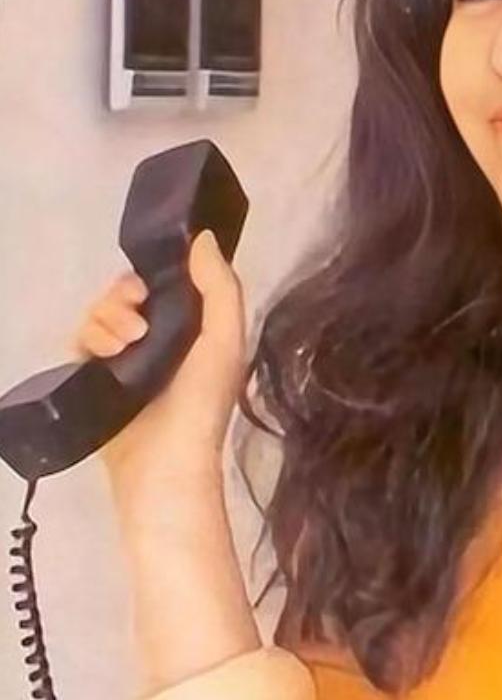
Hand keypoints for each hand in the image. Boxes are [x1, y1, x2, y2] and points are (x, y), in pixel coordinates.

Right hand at [70, 230, 246, 487]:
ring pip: (100, 313)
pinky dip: (88, 340)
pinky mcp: (95, 378)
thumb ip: (220, 287)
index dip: (156, 272)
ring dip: (108, 319)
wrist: (165, 462)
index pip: (166, 283)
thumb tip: (203, 238)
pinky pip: (78, 340)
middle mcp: (159, 339)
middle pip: (127, 293)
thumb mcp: (226, 339)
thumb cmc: (203, 401)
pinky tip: (105, 357)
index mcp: (194, 328)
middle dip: (125, 296)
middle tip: (138, 322)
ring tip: (126, 345)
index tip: (153, 280)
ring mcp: (125, 359)